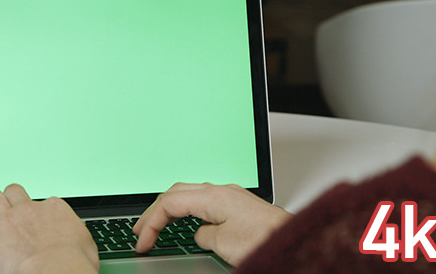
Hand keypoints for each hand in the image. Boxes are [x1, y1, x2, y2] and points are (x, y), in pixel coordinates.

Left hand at [0, 184, 98, 273]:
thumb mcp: (86, 244)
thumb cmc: (73, 263)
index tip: (42, 222)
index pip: (45, 202)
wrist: (55, 272)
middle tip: (13, 206)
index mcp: (54, 209)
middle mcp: (29, 210)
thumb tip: (77, 244)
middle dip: (12, 197)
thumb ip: (75, 236)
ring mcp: (8, 222)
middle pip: (15, 191)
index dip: (42, 213)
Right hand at [133, 183, 291, 265]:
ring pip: (189, 194)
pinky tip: (185, 222)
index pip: (171, 203)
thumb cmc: (267, 240)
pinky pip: (204, 202)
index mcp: (214, 196)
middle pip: (176, 192)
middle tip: (140, 230)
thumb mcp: (224, 243)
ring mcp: (230, 196)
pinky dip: (187, 211)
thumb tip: (199, 233)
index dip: (151, 222)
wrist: (295, 241)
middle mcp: (221, 191)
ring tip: (156, 225)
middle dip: (154, 211)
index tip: (143, 241)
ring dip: (170, 209)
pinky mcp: (237, 205)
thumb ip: (203, 234)